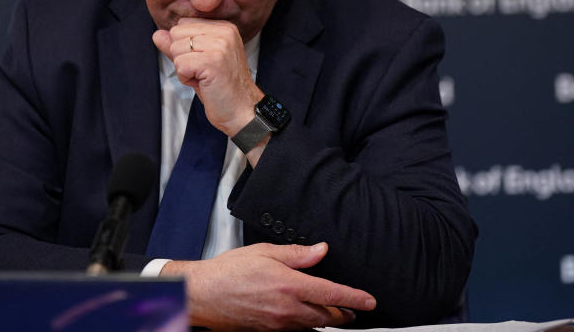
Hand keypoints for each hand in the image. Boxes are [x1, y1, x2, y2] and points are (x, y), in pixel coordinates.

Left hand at [153, 18, 262, 135]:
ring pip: (176, 49)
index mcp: (223, 27)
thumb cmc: (222, 88)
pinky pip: (180, 65)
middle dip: (182, 56)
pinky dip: (185, 78)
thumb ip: (178, 45)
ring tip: (204, 77)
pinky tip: (203, 83)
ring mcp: (219, 45)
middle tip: (203, 71)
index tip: (203, 62)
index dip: (185, 47)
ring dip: (184, 69)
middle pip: (176, 33)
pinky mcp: (212, 61)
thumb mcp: (198, 60)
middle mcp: (224, 32)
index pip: (183, 24)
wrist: (242, 110)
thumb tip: (157, 34)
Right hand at [160, 242, 376, 330]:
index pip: (332, 294)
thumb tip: (320, 250)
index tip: (370, 301)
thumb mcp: (264, 253)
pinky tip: (307, 318)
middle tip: (355, 309)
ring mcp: (279, 324)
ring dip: (327, 320)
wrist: (204, 295)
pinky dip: (308, 325)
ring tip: (336, 314)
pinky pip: (297, 330)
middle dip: (345, 313)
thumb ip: (296, 253)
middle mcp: (288, 310)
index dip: (355, 298)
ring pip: (313, 326)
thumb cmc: (229, 271)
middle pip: (328, 316)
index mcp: (290, 286)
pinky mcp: (270, 331)